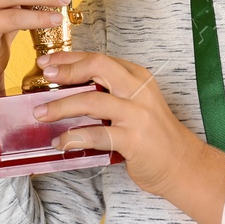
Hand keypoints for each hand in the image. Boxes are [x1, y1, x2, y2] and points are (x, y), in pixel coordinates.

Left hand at [34, 50, 217, 199]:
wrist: (183, 165)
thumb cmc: (154, 135)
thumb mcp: (135, 104)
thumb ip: (109, 94)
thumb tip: (66, 92)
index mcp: (137, 77)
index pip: (99, 58)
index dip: (70, 58)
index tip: (47, 62)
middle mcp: (139, 91)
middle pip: (97, 68)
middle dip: (66, 70)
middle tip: (44, 78)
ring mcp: (138, 115)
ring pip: (92, 101)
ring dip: (61, 107)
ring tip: (41, 115)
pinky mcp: (134, 140)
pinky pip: (97, 135)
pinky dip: (74, 138)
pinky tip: (60, 142)